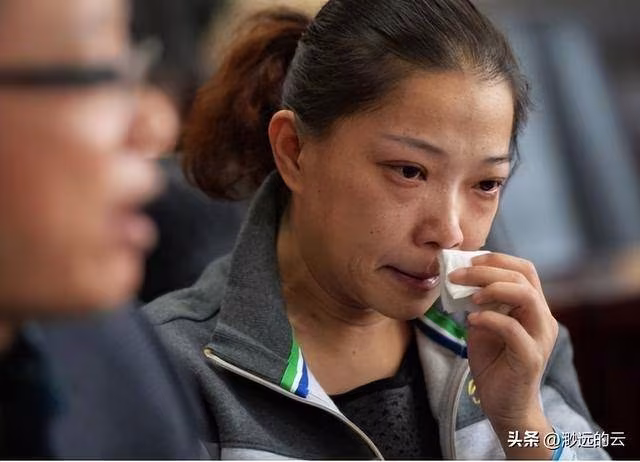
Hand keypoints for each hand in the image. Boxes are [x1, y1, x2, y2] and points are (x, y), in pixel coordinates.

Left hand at [449, 252, 558, 458]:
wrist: (504, 406)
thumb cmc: (493, 364)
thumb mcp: (482, 325)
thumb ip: (478, 303)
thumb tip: (459, 278)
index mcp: (533, 307)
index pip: (523, 269)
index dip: (496, 259)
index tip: (467, 260)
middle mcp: (542, 318)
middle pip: (523, 277)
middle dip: (486, 270)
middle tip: (456, 275)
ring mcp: (539, 338)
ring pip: (526, 296)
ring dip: (492, 288)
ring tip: (469, 296)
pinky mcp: (530, 358)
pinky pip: (513, 329)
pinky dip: (489, 319)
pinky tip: (471, 321)